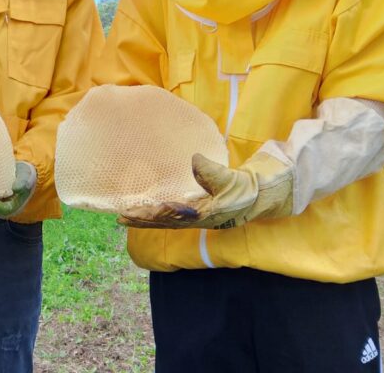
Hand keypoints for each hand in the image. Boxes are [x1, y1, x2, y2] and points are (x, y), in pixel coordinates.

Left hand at [120, 152, 293, 229]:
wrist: (264, 194)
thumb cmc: (247, 188)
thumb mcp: (231, 179)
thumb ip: (212, 172)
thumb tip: (194, 161)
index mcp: (204, 214)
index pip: (171, 217)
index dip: (151, 216)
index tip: (132, 213)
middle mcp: (197, 217)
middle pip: (165, 221)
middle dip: (143, 220)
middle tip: (120, 217)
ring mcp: (198, 214)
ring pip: (167, 219)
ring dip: (147, 218)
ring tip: (126, 216)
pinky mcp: (200, 207)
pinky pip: (174, 212)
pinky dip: (159, 212)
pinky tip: (149, 208)